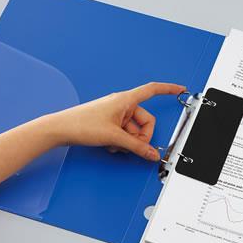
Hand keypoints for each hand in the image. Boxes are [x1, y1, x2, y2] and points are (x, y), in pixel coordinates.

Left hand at [45, 82, 185, 160]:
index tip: (180, 89)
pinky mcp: (109, 123)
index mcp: (126, 99)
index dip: (168, 89)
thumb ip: (137, 147)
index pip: (152, 90)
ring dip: (129, 141)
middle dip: (141, 136)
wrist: (61, 129)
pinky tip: (111, 146)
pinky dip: (121, 141)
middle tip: (132, 146)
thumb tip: (152, 154)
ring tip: (114, 145)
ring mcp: (115, 114)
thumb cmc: (82, 124)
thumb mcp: (114, 137)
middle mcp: (122, 105)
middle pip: (145, 120)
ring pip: (134, 130)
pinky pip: (124, 133)